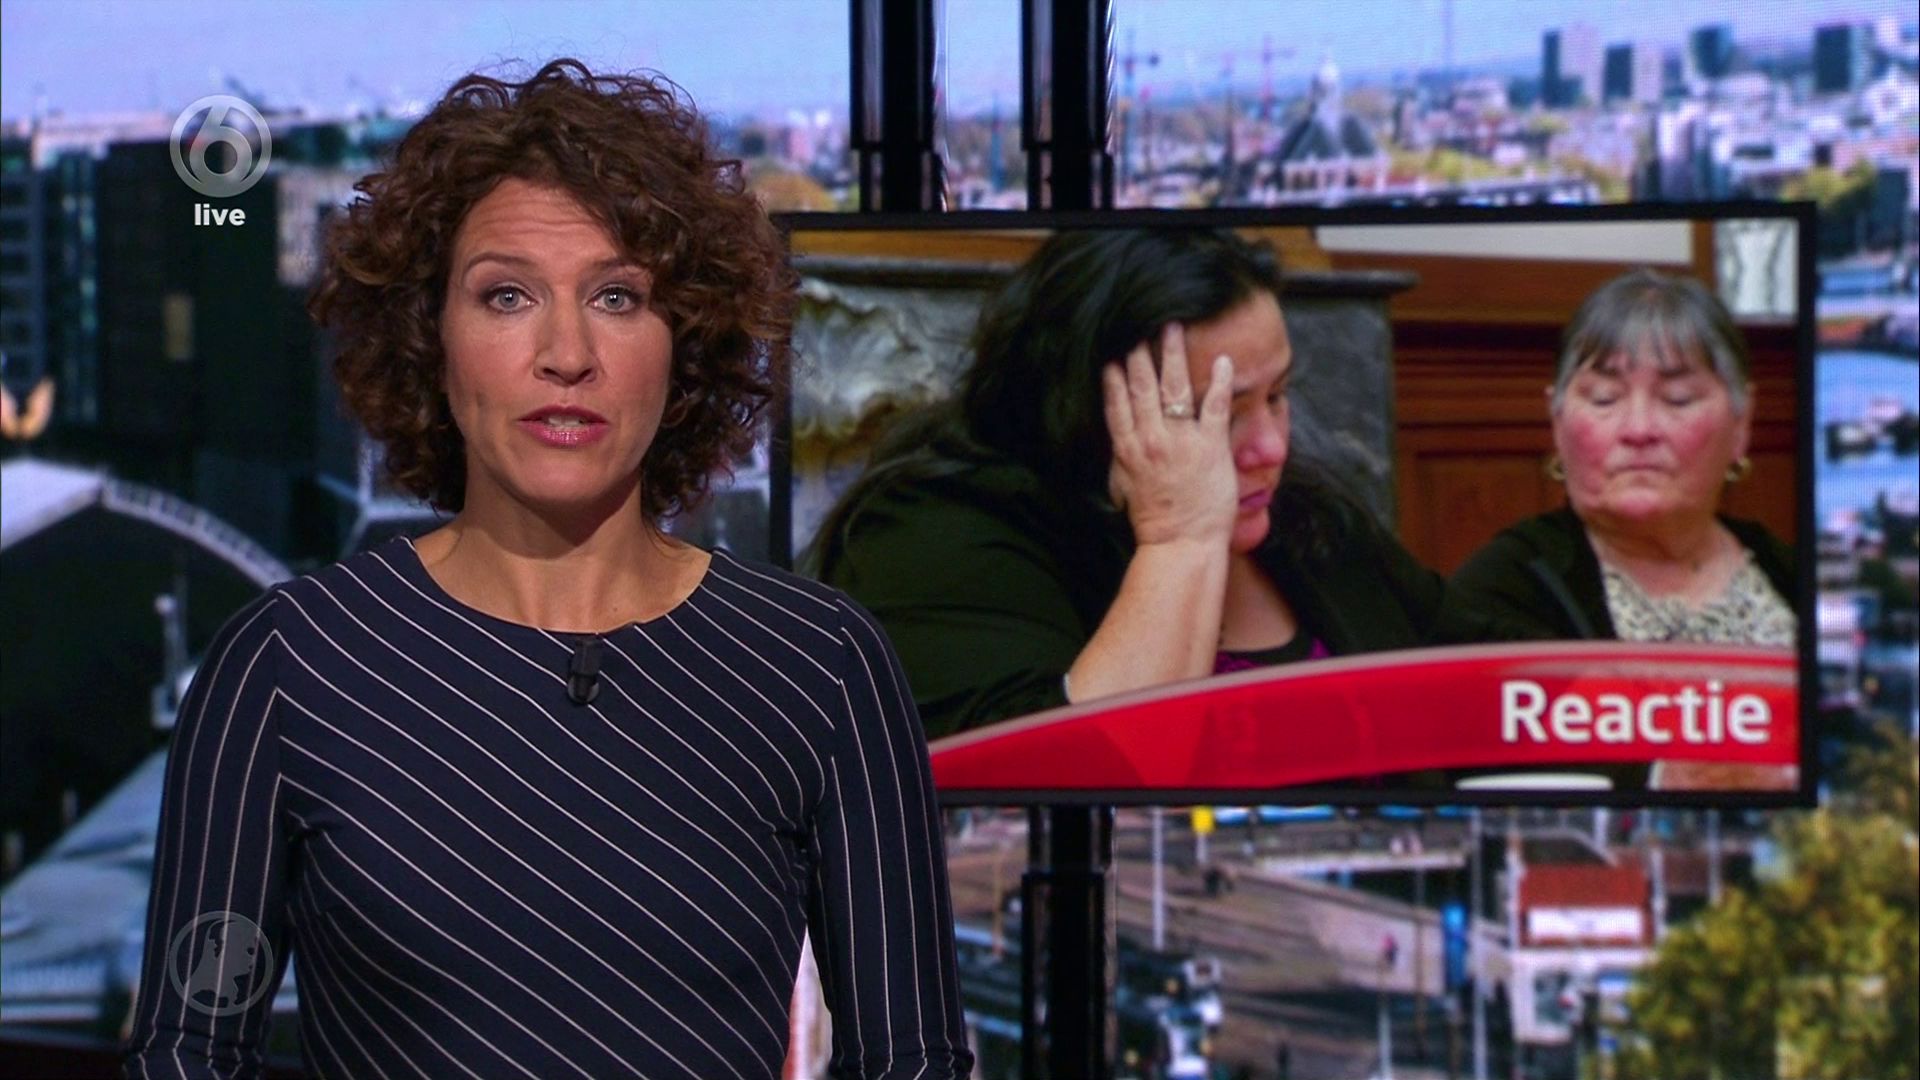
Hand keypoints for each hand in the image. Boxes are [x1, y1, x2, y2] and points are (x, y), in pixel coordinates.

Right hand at [1102, 322, 1236, 548]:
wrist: (1182, 545)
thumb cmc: (1155, 522)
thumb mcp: (1125, 489)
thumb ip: (1122, 463)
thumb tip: (1117, 446)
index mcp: (1129, 450)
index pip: (1117, 403)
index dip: (1114, 375)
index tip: (1114, 350)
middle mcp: (1151, 439)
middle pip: (1141, 386)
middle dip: (1139, 352)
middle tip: (1140, 324)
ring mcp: (1181, 441)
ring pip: (1173, 387)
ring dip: (1172, 354)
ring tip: (1172, 326)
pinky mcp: (1211, 446)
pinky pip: (1216, 406)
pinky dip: (1220, 381)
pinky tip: (1223, 359)